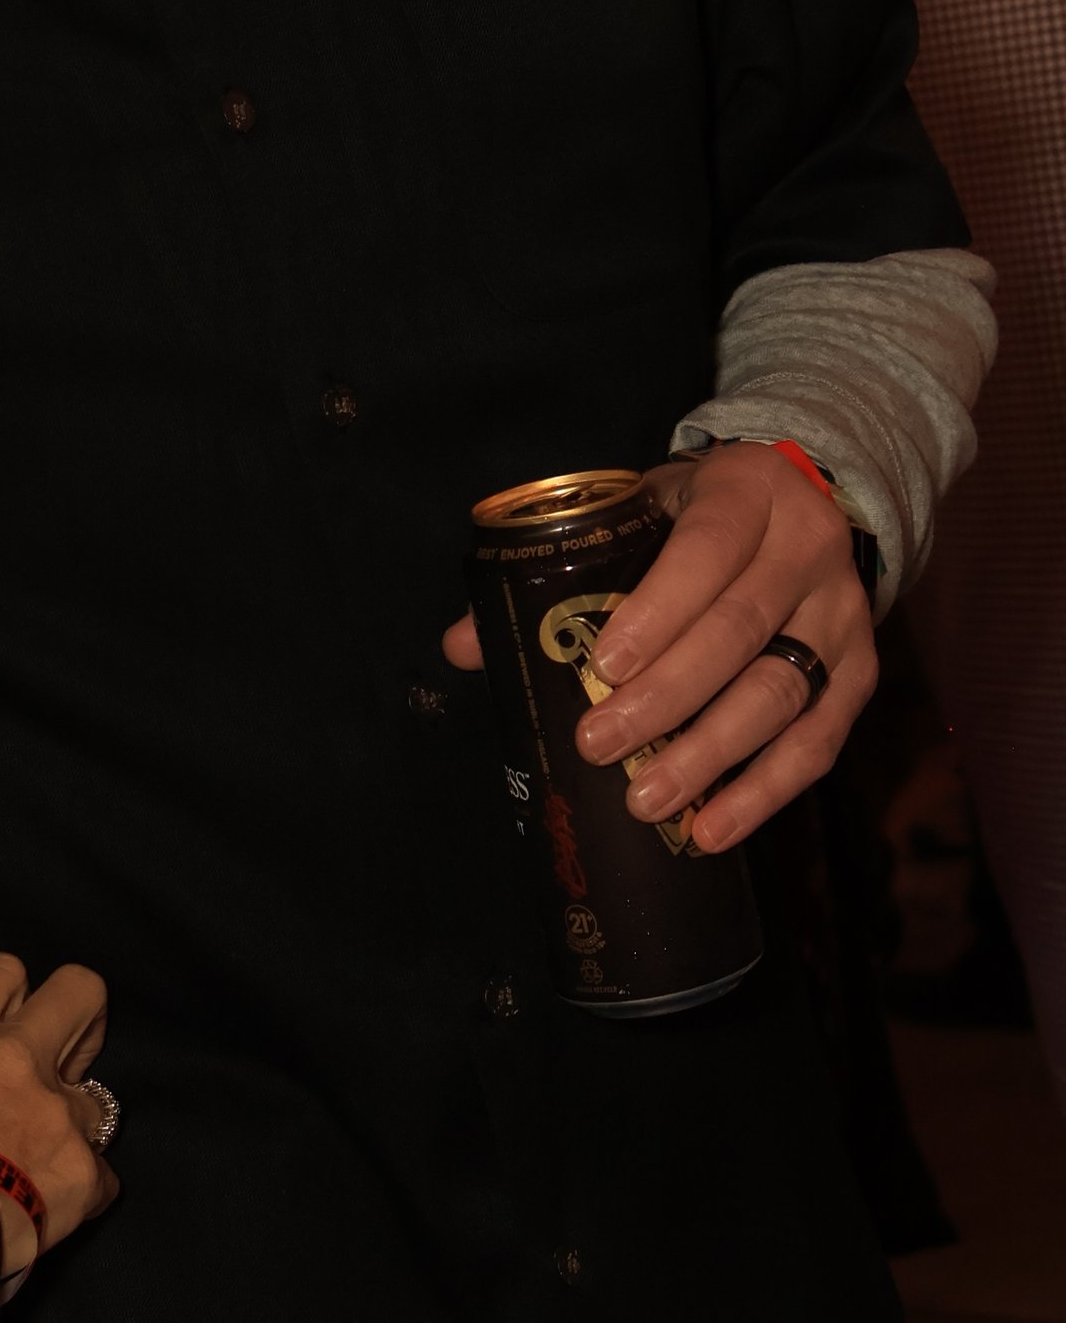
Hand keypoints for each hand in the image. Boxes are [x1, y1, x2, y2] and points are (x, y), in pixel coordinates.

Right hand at [0, 951, 117, 1283]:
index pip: (2, 970)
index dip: (9, 995)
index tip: (5, 1021)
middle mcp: (16, 1058)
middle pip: (80, 990)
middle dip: (80, 1015)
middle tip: (66, 1051)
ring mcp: (57, 1113)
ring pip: (101, 1099)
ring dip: (75, 1123)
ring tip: (45, 1158)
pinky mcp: (85, 1170)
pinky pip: (102, 1177)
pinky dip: (81, 1192)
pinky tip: (50, 1211)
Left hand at [441, 443, 871, 852]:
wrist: (806, 501)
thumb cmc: (697, 516)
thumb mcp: (638, 512)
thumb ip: (556, 572)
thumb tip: (463, 647)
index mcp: (748, 492)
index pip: (707, 551)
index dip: (659, 611)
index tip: (603, 665)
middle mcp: (808, 549)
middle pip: (741, 630)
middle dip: (668, 696)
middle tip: (600, 745)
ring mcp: (842, 614)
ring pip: (783, 691)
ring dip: (713, 754)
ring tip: (648, 799)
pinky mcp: (860, 672)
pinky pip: (821, 740)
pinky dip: (767, 792)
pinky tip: (713, 830)